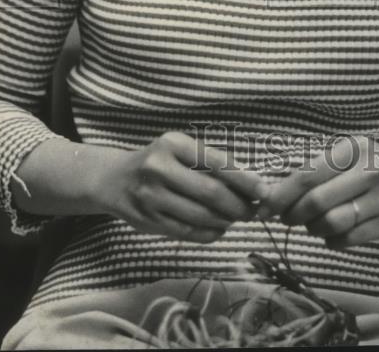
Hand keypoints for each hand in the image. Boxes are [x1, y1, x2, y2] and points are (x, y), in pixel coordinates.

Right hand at [97, 131, 269, 242]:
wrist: (114, 179)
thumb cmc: (158, 160)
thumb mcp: (179, 149)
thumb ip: (209, 162)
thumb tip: (251, 183)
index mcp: (172, 144)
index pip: (216, 163)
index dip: (244, 179)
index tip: (263, 190)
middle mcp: (159, 168)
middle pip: (210, 193)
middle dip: (238, 205)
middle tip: (253, 211)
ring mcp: (151, 197)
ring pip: (200, 216)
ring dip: (225, 221)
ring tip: (237, 219)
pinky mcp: (147, 221)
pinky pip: (187, 232)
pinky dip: (209, 233)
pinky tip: (219, 228)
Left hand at [257, 135, 378, 248]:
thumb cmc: (375, 168)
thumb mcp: (350, 156)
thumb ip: (317, 170)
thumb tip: (273, 191)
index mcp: (354, 149)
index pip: (307, 174)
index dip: (280, 194)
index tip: (263, 207)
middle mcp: (369, 171)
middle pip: (316, 202)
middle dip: (293, 215)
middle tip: (286, 218)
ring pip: (331, 224)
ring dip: (313, 229)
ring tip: (313, 223)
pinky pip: (347, 240)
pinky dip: (332, 240)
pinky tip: (333, 232)